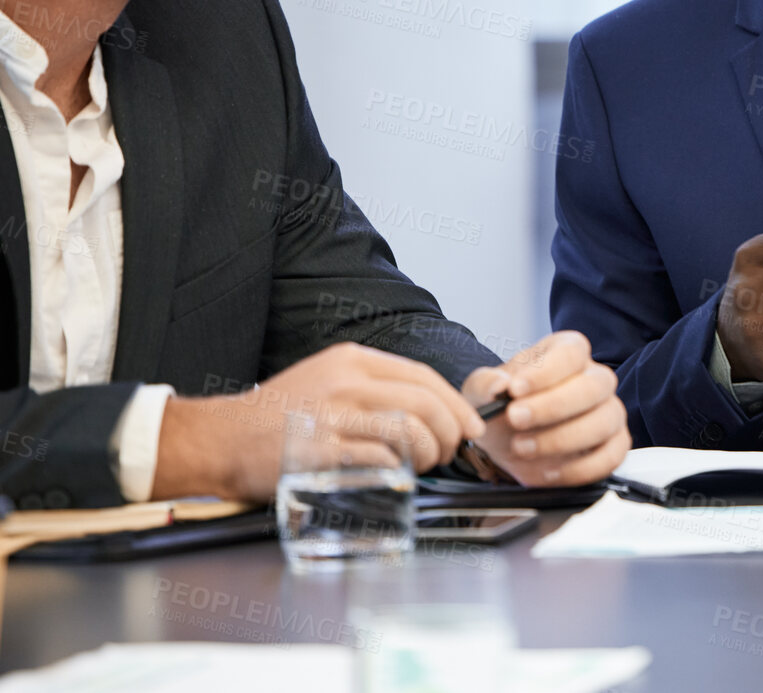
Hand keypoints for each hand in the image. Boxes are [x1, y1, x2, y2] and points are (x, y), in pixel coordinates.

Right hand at [154, 341, 485, 501]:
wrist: (219, 437)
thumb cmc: (279, 414)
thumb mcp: (328, 379)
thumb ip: (374, 388)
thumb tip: (431, 410)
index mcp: (352, 360)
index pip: (422, 376)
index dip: (455, 404)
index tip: (470, 425)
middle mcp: (345, 382)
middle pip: (424, 403)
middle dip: (449, 432)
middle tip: (449, 452)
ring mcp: (332, 416)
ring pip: (409, 431)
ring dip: (427, 454)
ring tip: (421, 465)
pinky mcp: (320, 452)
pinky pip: (380, 460)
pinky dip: (396, 470)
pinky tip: (392, 474)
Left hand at [461, 331, 629, 486]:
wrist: (508, 440)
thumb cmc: (504, 406)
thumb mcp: (483, 391)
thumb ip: (486, 383)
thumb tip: (499, 385)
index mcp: (568, 353)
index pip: (571, 353)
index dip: (546, 371)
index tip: (515, 389)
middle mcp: (595, 379)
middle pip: (594, 386)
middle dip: (553, 406)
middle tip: (515, 419)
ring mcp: (610, 412)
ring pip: (604, 422)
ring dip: (562, 439)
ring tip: (522, 447)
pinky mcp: (614, 446)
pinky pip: (610, 457)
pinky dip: (577, 469)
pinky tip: (546, 471)